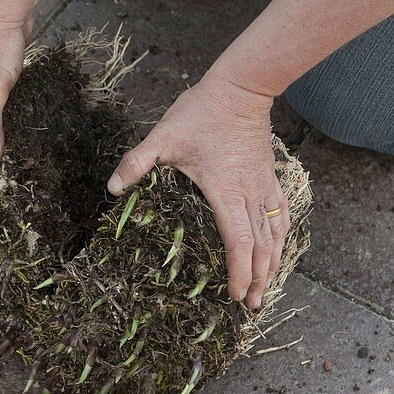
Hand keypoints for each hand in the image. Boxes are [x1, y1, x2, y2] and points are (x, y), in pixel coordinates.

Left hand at [107, 70, 290, 308]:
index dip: (238, 272)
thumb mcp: (162, 137)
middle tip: (250, 304)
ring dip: (273, 262)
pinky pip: (281, 212)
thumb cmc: (200, 113)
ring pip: (275, 233)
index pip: (237, 243)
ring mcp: (263, 185)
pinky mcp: (269, 175)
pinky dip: (281, 235)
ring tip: (266, 286)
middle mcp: (249, 194)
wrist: (240, 89)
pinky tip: (279, 245)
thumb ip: (136, 163)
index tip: (234, 294)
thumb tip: (112, 188)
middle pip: (261, 247)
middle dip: (257, 278)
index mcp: (225, 192)